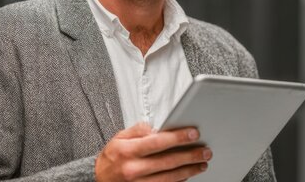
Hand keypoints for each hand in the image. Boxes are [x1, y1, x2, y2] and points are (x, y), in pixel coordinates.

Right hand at [95, 122, 211, 181]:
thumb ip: (139, 130)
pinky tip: (188, 175)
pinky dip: (179, 181)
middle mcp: (133, 168)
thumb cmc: (112, 157)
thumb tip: (158, 128)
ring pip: (169, 178)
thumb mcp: (120, 137)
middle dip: (190, 155)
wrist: (98, 179)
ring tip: (201, 163)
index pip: (158, 142)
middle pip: (168, 161)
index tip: (193, 133)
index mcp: (128, 151)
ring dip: (189, 170)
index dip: (178, 137)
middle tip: (205, 151)